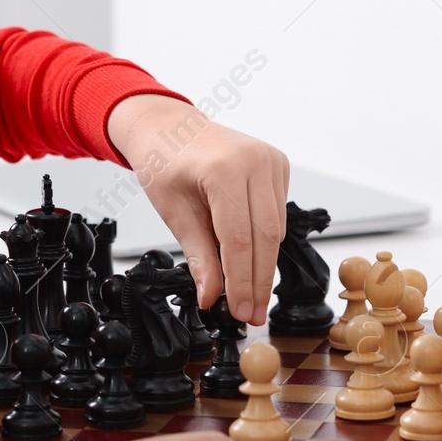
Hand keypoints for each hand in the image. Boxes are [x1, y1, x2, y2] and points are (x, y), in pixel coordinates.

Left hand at [106, 94, 289, 325]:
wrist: (168, 126)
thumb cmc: (164, 161)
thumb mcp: (174, 211)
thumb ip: (199, 255)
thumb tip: (212, 297)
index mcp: (224, 169)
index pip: (239, 238)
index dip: (241, 281)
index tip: (239, 311)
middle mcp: (255, 160)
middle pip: (265, 236)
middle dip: (259, 281)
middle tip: (252, 314)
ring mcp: (270, 159)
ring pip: (276, 227)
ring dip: (265, 265)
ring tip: (253, 297)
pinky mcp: (277, 164)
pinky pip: (277, 212)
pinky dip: (266, 240)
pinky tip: (253, 263)